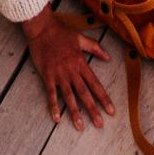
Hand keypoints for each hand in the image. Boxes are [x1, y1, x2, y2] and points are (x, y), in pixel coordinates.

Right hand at [22, 7, 113, 129]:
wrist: (42, 28)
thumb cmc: (61, 32)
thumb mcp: (80, 38)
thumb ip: (95, 48)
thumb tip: (108, 57)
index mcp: (81, 62)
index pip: (95, 84)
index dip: (104, 98)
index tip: (111, 111)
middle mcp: (72, 71)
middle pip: (84, 93)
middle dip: (92, 110)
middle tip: (99, 124)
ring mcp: (59, 74)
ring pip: (69, 96)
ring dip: (75, 112)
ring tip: (80, 126)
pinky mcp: (47, 75)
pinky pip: (51, 93)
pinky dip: (54, 106)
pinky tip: (57, 118)